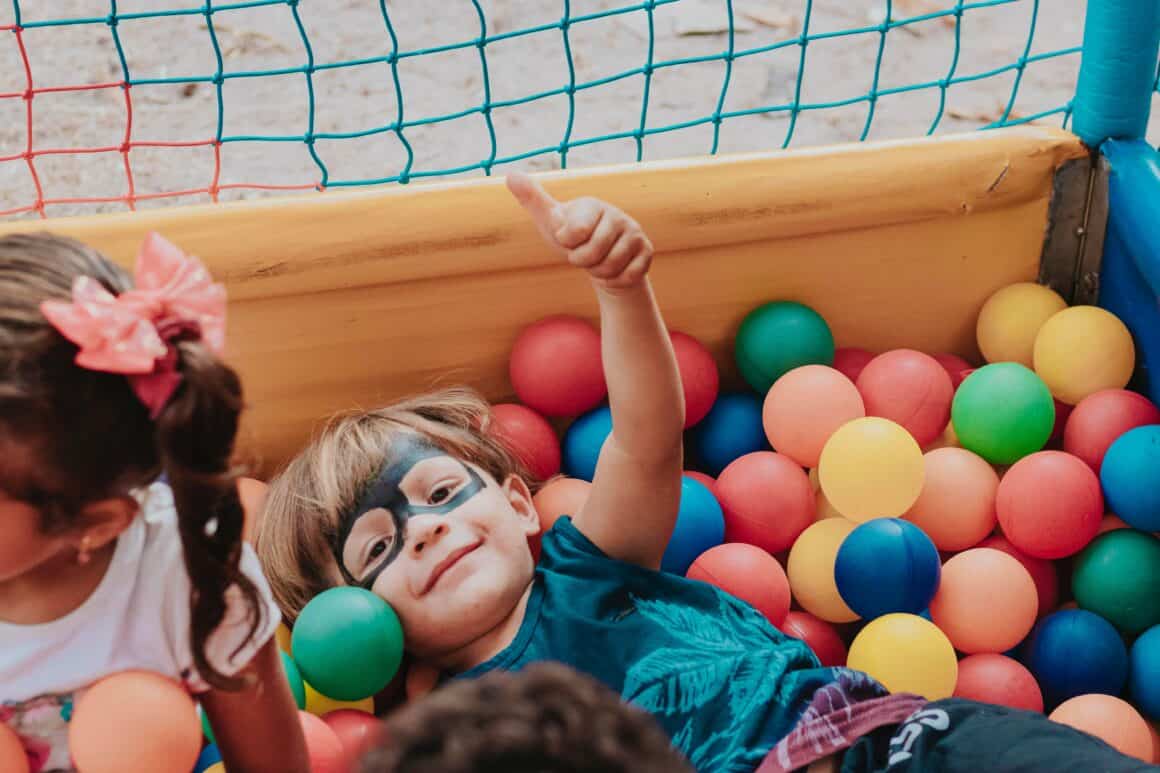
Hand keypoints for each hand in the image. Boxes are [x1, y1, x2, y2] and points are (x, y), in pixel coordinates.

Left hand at [507, 172, 653, 289]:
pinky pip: (628, 276)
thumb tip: (511, 175)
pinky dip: (615, 280)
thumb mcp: (550, 222)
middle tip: (582, 254)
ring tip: (597, 261)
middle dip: (581, 261)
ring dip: (598, 272)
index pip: (574, 233)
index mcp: (592, 204)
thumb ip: (532, 199)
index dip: (567, 244)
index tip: (569, 238)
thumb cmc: (572, 238)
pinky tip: (613, 270)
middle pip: (591, 254)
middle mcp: (617, 214)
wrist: (601, 260)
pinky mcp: (647, 251)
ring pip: (610, 267)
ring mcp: (634, 232)